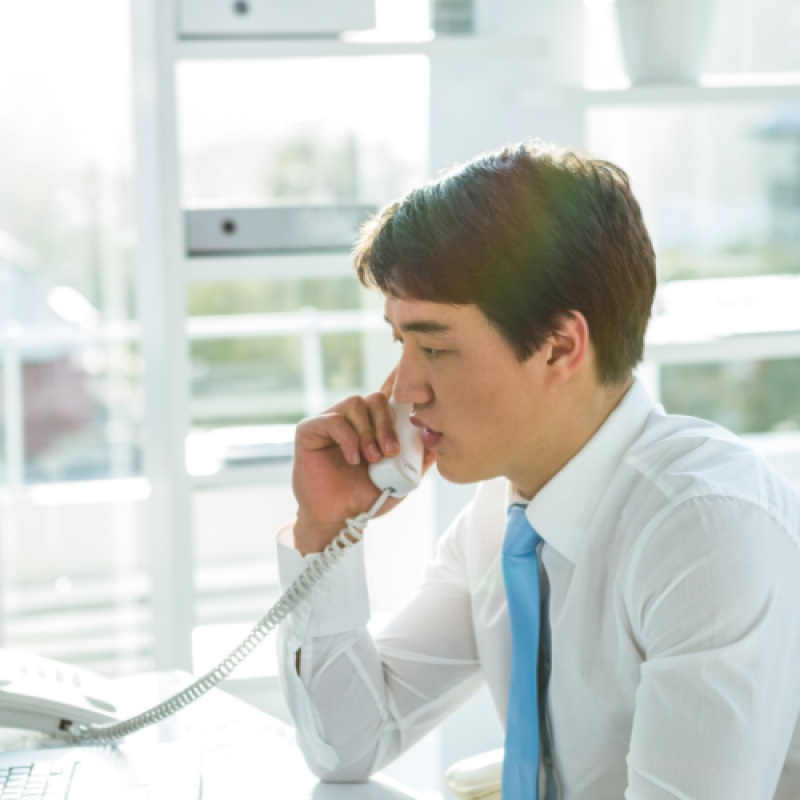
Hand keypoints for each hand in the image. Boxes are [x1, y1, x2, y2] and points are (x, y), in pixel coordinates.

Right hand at [290, 369, 435, 554]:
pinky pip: (332, 419)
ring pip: (355, 403)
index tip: (417, 401)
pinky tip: (353, 458)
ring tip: (372, 458)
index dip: (401, 388)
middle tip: (391, 451)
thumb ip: (418, 460)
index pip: (388, 396)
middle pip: (375, 398)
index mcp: (374, 425)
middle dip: (387, 424)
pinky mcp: (309, 430)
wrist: (338, 520)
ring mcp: (330, 421)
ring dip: (369, 431)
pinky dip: (348, 438)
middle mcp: (352, 418)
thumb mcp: (401, 480)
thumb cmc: (367, 498)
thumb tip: (437, 440)